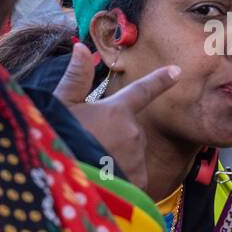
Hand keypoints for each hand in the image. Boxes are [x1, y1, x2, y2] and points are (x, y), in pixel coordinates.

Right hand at [52, 43, 179, 190]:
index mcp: (117, 110)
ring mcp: (138, 158)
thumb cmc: (55, 141)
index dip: (159, 80)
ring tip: (92, 167)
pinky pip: (135, 177)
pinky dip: (122, 179)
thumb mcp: (60, 107)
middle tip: (88, 146)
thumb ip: (76, 78)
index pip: (143, 91)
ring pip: (133, 155)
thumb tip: (81, 47)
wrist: (57, 180)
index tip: (176, 71)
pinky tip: (103, 183)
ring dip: (117, 159)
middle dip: (115, 137)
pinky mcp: (139, 182)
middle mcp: (133, 132)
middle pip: (131, 131)